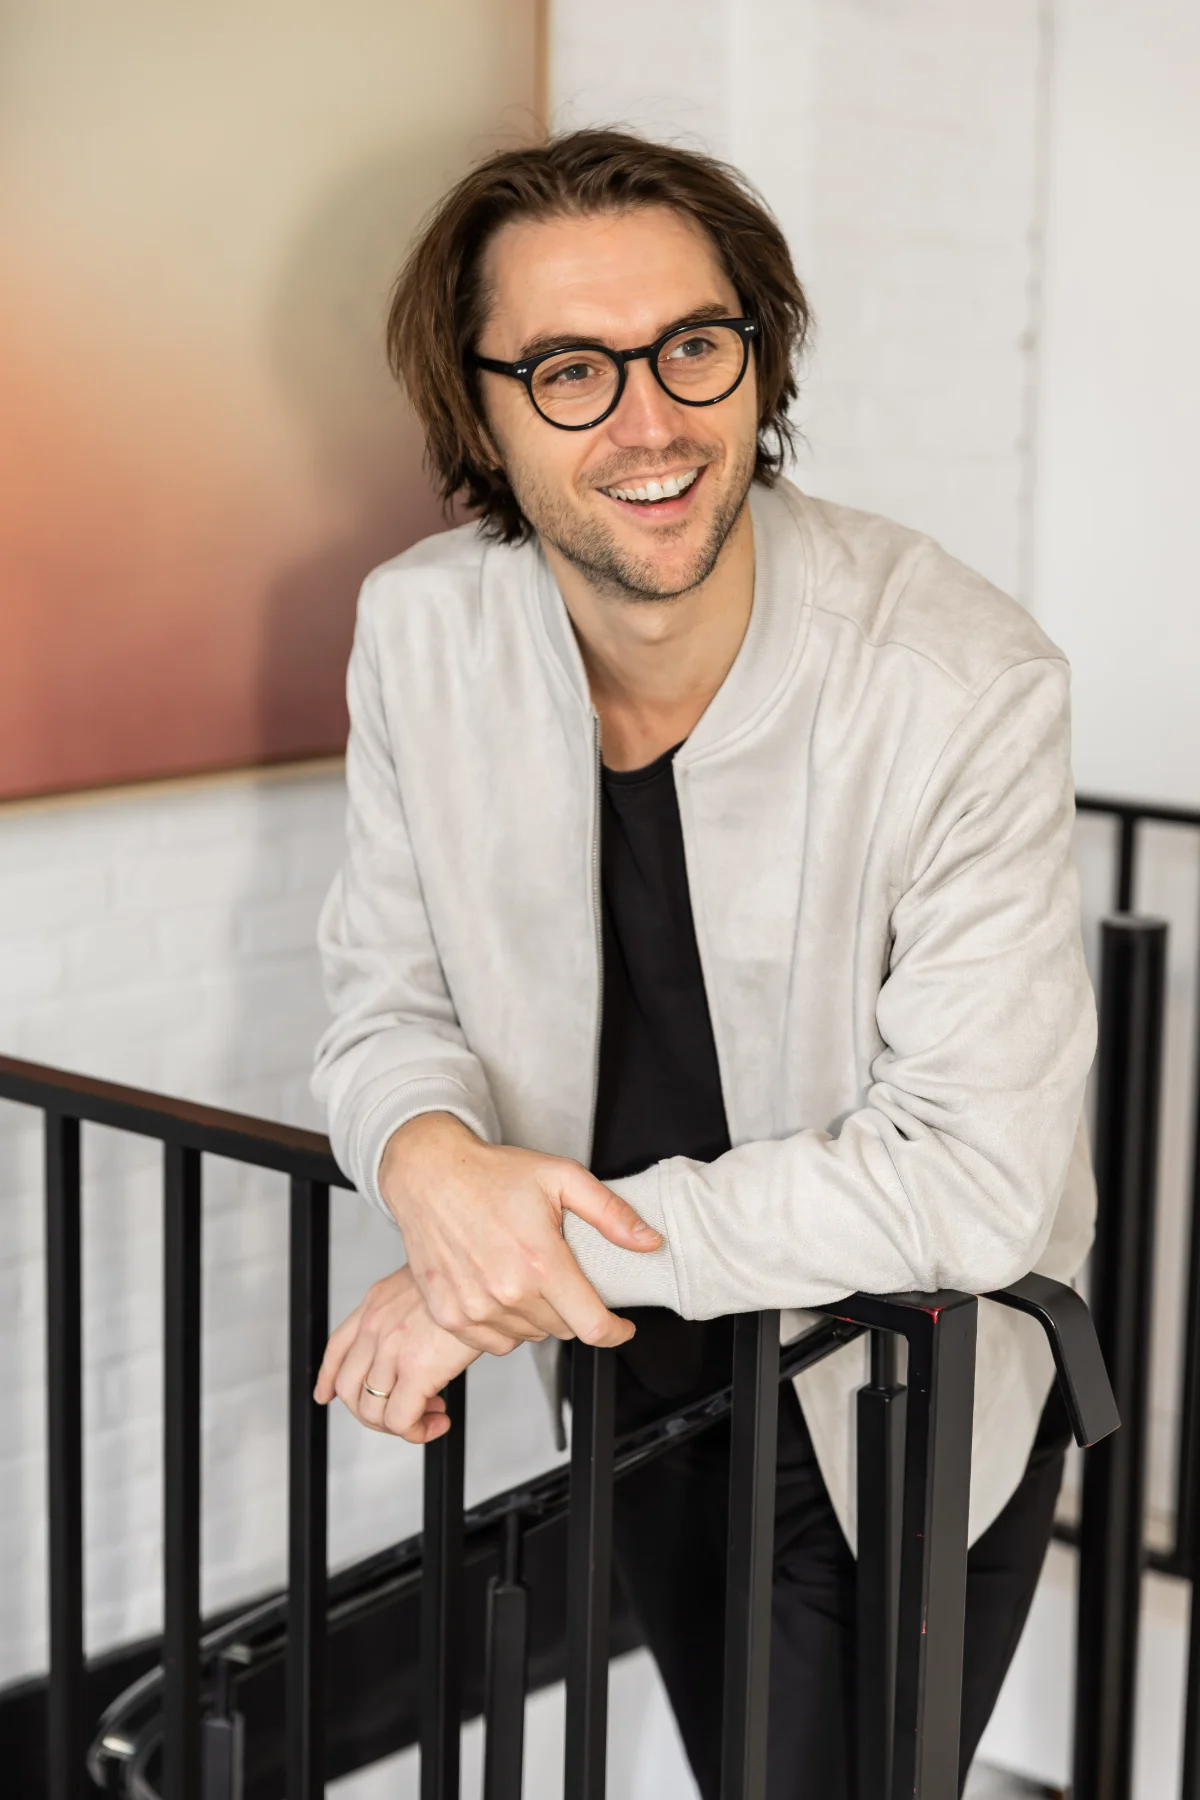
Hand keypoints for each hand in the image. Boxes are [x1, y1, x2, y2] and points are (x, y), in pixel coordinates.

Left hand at [314, 1263, 493, 1442]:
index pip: (337, 1348)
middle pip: (349, 1389)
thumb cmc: (467, 1279)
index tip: (326, 1394)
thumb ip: (409, 1306)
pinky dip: (417, 1431)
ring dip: (399, 1424)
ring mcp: (391, 1349)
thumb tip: (419, 1333)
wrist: (486, 1274)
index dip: (328, 1378)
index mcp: (376, 1303)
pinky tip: (438, 1421)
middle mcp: (375, 1326)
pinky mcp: (416, 1370)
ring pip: (372, 1411)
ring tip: (431, 1413)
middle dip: (372, 1411)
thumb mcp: (425, 1281)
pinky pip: (400, 1421)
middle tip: (404, 1411)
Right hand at [378, 1112, 662, 1353]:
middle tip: (561, 1275)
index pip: (592, 1326)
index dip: (615, 1332)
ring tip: (526, 1276)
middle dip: (572, 1309)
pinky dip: (505, 1325)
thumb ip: (611, 1213)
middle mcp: (507, 1292)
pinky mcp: (450, 1316)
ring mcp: (475, 1309)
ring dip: (538, 1316)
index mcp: (540, 1262)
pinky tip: (501, 1290)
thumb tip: (649, 1241)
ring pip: (529, 1336)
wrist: (429, 1175)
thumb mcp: (561, 1177)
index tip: (621, 1326)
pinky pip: (494, 1342)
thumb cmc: (492, 1173)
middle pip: (562, 1329)